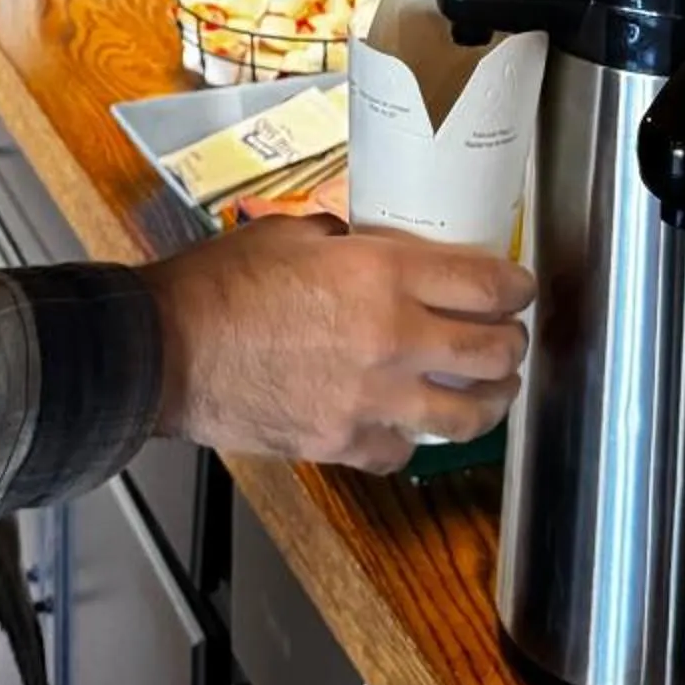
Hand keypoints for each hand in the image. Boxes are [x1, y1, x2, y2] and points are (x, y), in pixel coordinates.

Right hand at [140, 218, 533, 471]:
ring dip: (490, 401)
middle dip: (513, 345)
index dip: (517, 287)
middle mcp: (390, 339)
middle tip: (511, 340)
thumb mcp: (294, 234)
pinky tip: (411, 425)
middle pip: (491, 352)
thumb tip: (380, 247)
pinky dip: (414, 438)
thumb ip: (351, 242)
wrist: (164, 352)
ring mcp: (370, 400)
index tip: (519, 289)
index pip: (486, 285)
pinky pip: (404, 450)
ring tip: (492, 392)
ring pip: (466, 415)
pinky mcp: (343, 444)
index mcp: (381, 275)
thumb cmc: (219, 286)